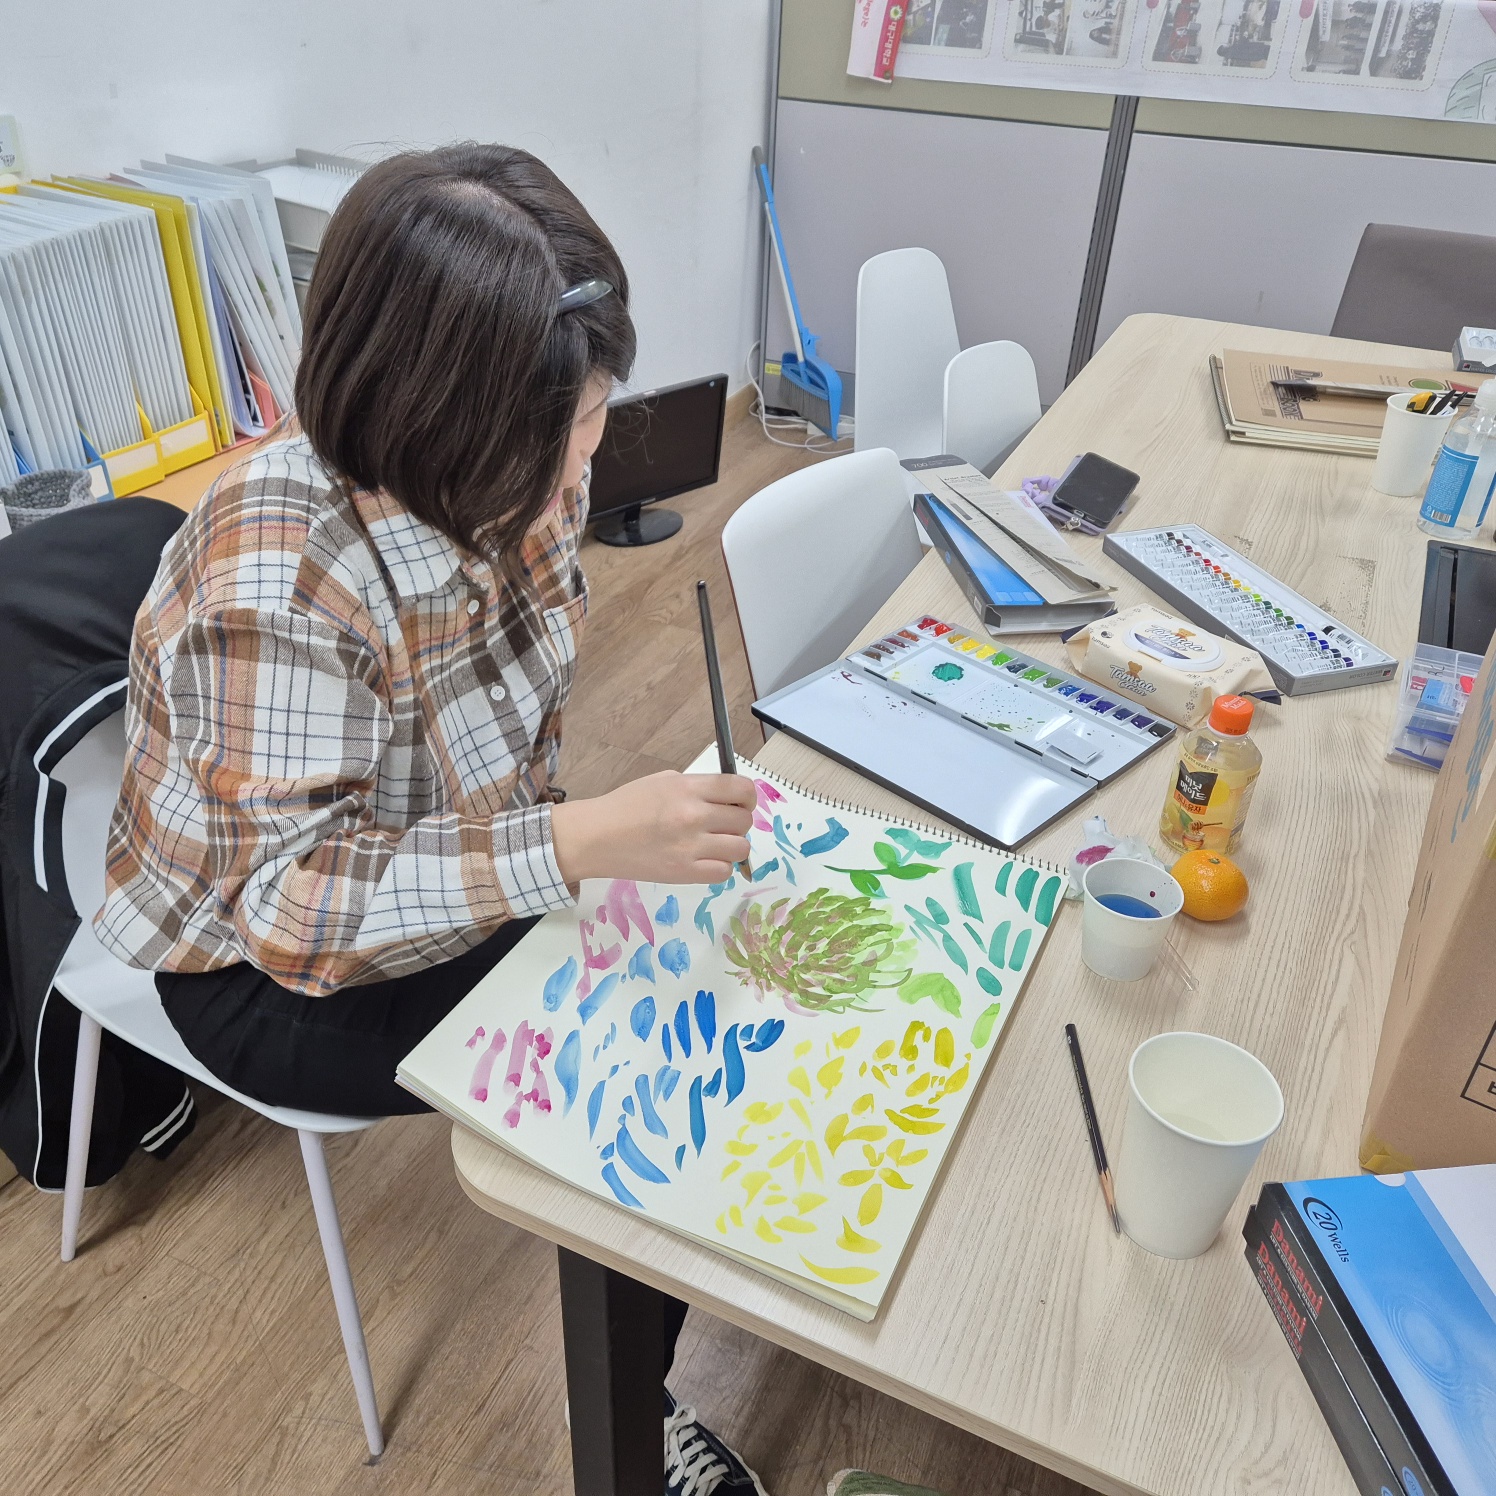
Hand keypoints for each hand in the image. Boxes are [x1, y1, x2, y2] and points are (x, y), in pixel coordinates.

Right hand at [550, 771, 755, 886]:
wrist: (597, 837)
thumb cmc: (627, 806)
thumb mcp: (664, 782)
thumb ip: (698, 788)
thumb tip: (728, 798)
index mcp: (688, 789)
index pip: (741, 789)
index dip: (747, 797)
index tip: (740, 803)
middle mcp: (694, 816)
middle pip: (744, 821)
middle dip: (737, 822)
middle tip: (720, 826)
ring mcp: (690, 847)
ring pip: (741, 849)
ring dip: (732, 847)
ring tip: (713, 845)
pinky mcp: (684, 873)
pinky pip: (724, 872)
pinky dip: (719, 867)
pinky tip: (704, 860)